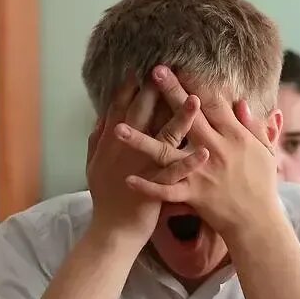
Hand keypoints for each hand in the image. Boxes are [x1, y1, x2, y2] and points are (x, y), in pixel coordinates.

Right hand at [86, 72, 207, 245]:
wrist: (112, 231)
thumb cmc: (105, 198)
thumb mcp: (94, 165)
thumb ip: (97, 140)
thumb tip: (101, 118)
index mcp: (113, 144)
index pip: (122, 109)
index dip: (131, 88)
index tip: (139, 67)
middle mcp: (127, 151)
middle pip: (145, 115)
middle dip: (157, 91)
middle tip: (169, 68)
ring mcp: (143, 168)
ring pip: (165, 139)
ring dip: (181, 119)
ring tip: (197, 100)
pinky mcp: (157, 187)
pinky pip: (177, 173)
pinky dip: (190, 162)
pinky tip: (205, 151)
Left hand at [125, 66, 280, 238]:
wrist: (259, 221)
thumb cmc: (263, 184)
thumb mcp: (265, 151)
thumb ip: (254, 125)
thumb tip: (242, 102)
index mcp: (234, 136)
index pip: (212, 103)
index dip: (195, 83)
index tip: (180, 66)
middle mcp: (216, 150)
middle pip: (187, 117)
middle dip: (170, 93)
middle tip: (152, 72)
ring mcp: (201, 173)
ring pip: (167, 153)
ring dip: (141, 140)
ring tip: (118, 128)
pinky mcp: (193, 194)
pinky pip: (166, 190)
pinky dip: (148, 186)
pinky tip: (128, 179)